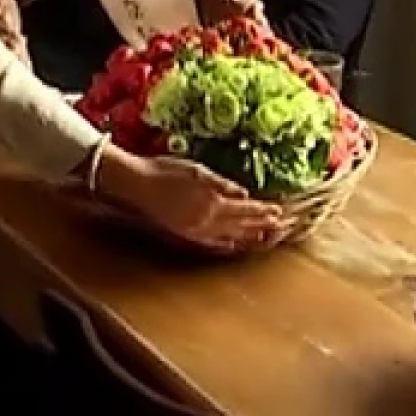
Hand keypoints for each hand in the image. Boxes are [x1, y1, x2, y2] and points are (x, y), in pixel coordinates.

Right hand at [97, 146, 282, 249]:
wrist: (136, 184)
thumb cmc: (165, 170)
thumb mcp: (197, 170)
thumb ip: (222, 185)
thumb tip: (245, 194)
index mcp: (212, 204)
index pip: (246, 210)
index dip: (263, 211)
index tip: (278, 211)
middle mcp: (206, 222)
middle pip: (241, 226)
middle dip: (261, 226)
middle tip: (279, 227)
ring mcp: (195, 231)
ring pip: (228, 237)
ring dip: (247, 237)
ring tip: (263, 238)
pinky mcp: (184, 234)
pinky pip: (210, 244)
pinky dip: (225, 245)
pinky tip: (232, 245)